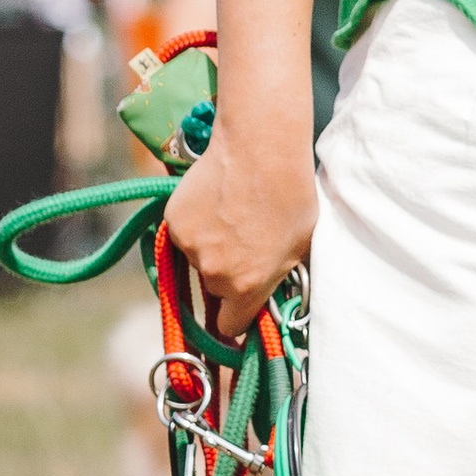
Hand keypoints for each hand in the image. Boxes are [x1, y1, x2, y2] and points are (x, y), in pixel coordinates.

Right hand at [163, 121, 316, 342]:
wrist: (260, 149)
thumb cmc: (292, 196)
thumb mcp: (301, 248)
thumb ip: (278, 279)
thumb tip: (273, 297)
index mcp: (247, 286)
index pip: (230, 326)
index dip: (237, 316)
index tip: (241, 307)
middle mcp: (214, 274)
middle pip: (215, 289)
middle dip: (227, 274)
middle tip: (245, 242)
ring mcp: (191, 248)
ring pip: (199, 259)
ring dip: (211, 246)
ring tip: (233, 214)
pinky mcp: (174, 222)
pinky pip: (184, 235)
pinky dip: (196, 224)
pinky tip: (216, 201)